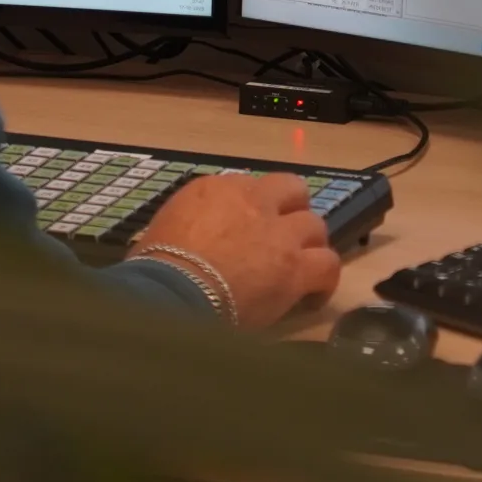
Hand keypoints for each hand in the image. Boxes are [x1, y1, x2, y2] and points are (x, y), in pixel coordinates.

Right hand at [133, 172, 340, 327]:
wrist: (172, 292)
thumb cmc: (154, 268)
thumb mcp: (161, 232)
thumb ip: (186, 229)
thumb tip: (187, 246)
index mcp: (213, 189)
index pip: (248, 186)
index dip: (253, 208)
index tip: (247, 229)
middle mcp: (252, 200)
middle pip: (291, 189)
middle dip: (292, 210)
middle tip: (284, 237)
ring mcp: (278, 232)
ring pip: (316, 224)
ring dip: (310, 244)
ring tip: (301, 267)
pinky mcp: (296, 266)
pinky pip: (327, 265)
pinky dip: (324, 280)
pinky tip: (313, 295)